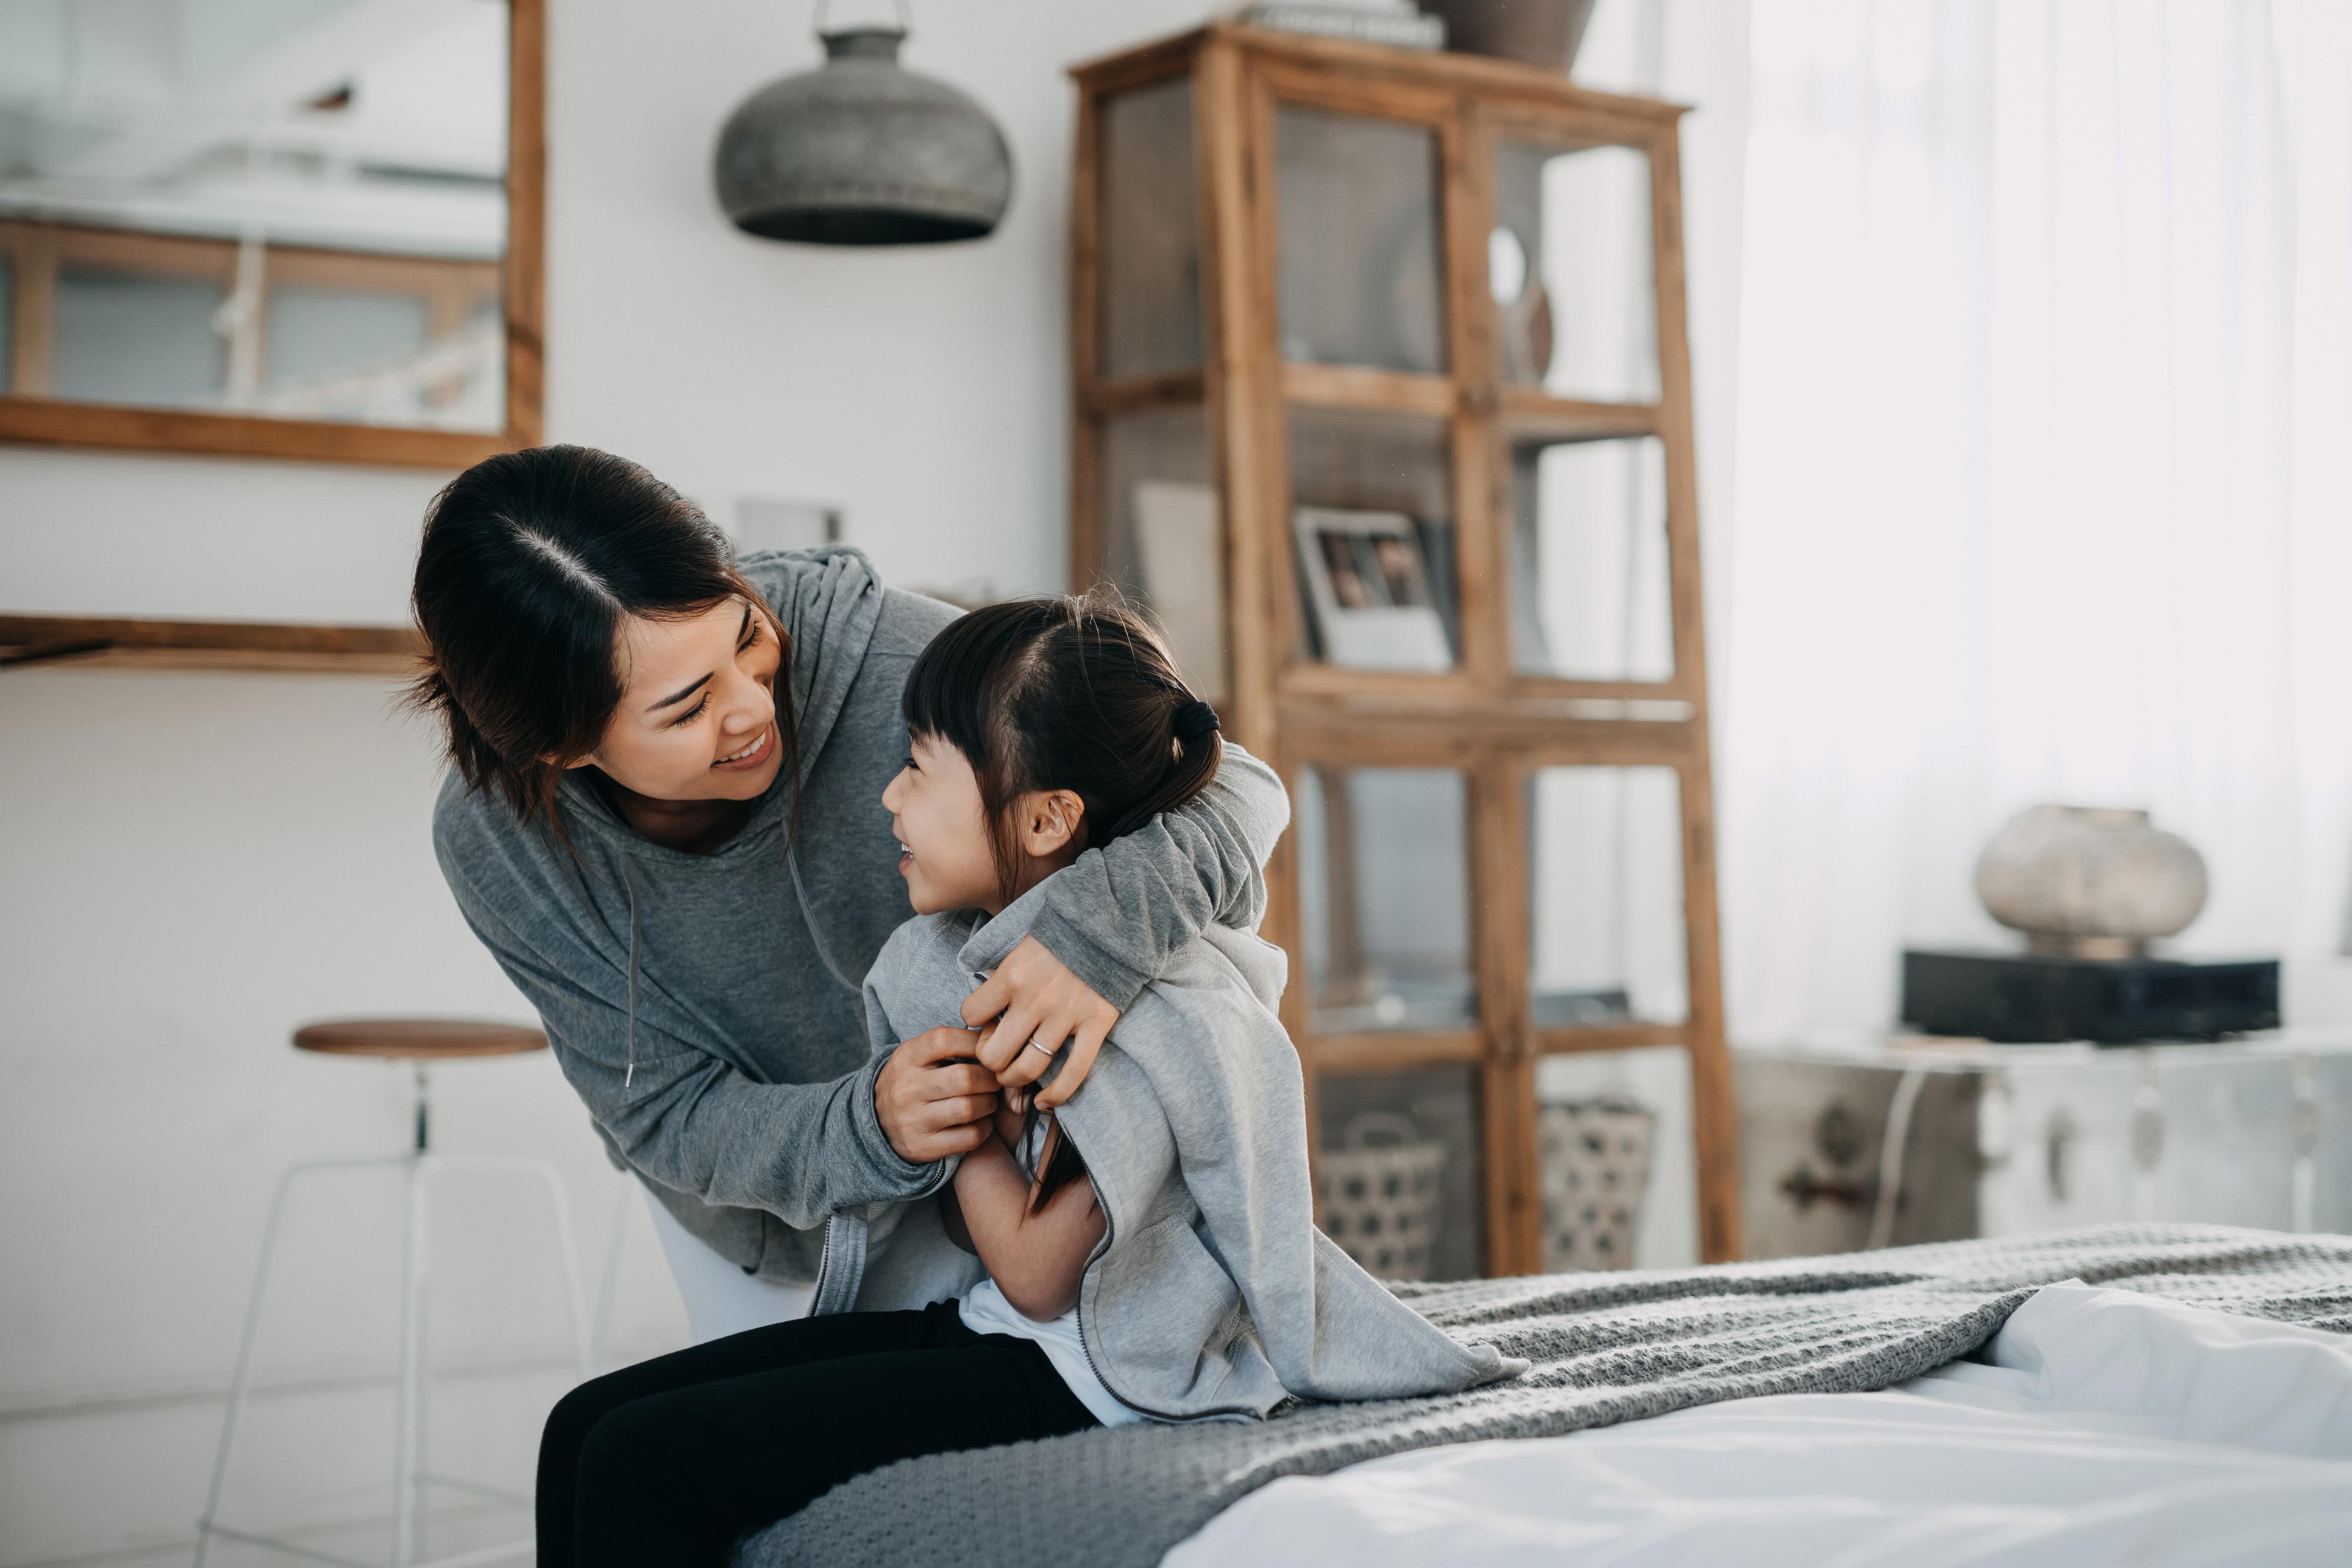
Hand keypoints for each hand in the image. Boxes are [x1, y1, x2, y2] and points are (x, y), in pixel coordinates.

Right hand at [874, 1025, 996, 1163]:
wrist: (878, 1121)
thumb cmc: (913, 1081)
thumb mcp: (919, 1055)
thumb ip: (950, 1044)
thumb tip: (994, 1034)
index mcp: (906, 1058)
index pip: (944, 1040)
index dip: (974, 1042)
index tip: (987, 1050)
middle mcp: (906, 1089)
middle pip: (964, 1078)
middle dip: (990, 1078)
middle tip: (995, 1080)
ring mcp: (912, 1120)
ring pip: (968, 1108)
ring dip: (989, 1104)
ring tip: (988, 1100)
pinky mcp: (923, 1146)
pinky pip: (969, 1137)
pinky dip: (984, 1128)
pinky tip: (981, 1121)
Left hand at [960, 935, 1118, 1108]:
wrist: (1109, 925)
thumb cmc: (1060, 939)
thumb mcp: (1020, 949)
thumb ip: (1002, 981)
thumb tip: (983, 1016)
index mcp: (1011, 975)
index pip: (970, 1014)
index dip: (974, 1023)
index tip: (986, 1022)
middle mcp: (1034, 999)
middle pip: (994, 1054)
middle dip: (990, 1061)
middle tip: (998, 1055)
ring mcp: (1066, 1015)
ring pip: (1028, 1069)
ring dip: (1015, 1080)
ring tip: (1015, 1076)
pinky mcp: (1096, 1025)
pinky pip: (1073, 1075)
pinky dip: (1056, 1096)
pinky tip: (1044, 1102)